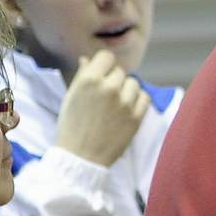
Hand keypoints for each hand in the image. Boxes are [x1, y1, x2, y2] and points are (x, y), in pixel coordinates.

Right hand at [54, 50, 149, 166]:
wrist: (79, 158)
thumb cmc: (71, 127)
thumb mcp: (71, 98)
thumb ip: (82, 76)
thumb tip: (88, 59)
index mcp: (89, 80)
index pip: (106, 57)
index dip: (103, 65)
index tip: (101, 76)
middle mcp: (109, 88)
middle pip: (120, 71)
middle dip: (113, 81)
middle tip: (103, 98)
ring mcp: (124, 103)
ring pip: (133, 83)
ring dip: (126, 91)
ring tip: (114, 106)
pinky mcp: (136, 117)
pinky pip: (144, 97)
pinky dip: (137, 101)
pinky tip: (126, 110)